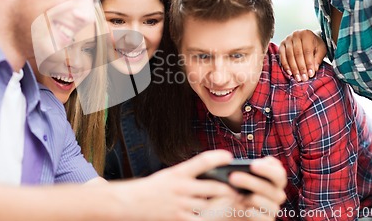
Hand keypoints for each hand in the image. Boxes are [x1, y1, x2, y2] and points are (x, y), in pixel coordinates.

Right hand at [112, 150, 239, 220]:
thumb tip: (212, 177)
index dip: (217, 157)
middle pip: (213, 188)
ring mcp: (180, 204)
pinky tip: (218, 218)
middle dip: (229, 190)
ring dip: (224, 207)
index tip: (228, 156)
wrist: (131, 202)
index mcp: (178, 172)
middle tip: (239, 191)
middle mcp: (180, 187)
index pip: (201, 161)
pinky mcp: (178, 218)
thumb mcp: (170, 175)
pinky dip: (211, 220)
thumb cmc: (154, 188)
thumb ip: (189, 175)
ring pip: (210, 207)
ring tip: (234, 206)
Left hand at [223, 156, 286, 220]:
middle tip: (232, 177)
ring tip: (237, 197)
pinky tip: (244, 209)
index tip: (252, 165)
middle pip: (271, 188)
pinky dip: (254, 213)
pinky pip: (264, 218)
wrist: (230, 212)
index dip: (268, 168)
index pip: (279, 173)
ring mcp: (273, 209)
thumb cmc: (235, 190)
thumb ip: (242, 170)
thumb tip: (234, 169)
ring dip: (251, 199)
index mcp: (273, 180)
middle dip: (251, 181)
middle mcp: (277, 194)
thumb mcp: (238, 177)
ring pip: (268, 203)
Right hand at [279, 29, 326, 81]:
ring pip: (289, 56)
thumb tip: (313, 69)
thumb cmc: (315, 44)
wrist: (307, 38)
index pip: (307, 51)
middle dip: (301, 68)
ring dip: (294, 68)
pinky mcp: (282, 45)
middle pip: (297, 54)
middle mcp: (295, 35)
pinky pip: (282, 56)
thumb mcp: (321, 50)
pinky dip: (286, 65)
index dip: (309, 64)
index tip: (311, 74)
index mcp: (307, 34)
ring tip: (298, 77)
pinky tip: (290, 73)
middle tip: (304, 78)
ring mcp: (287, 39)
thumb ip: (318, 59)